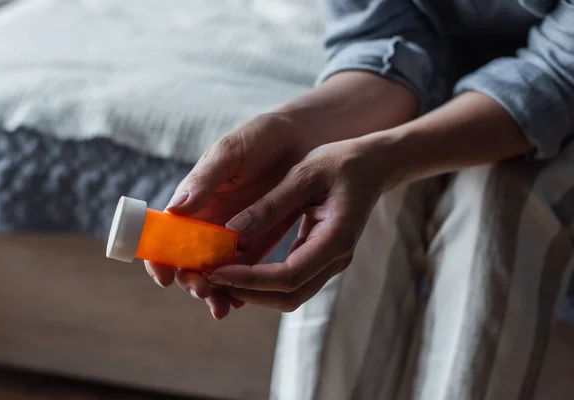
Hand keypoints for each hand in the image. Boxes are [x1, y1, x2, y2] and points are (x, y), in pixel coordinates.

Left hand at [144, 71, 418, 318]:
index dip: (250, 279)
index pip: (289, 275)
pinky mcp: (319, 257)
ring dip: (251, 290)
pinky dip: (261, 280)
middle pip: (288, 295)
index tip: (216, 271)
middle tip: (207, 279)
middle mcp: (335, 258)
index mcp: (336, 238)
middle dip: (246, 291)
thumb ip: (272, 203)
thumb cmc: (342, 162)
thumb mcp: (306, 174)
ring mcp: (329, 261)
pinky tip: (236, 267)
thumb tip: (234, 229)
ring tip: (215, 276)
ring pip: (289, 293)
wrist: (373, 165)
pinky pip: (289, 280)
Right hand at [145, 112, 314, 318]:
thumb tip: (174, 209)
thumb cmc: (260, 137)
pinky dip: (242, 286)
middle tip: (203, 291)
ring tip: (223, 306)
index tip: (163, 276)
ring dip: (216, 290)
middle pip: (191, 259)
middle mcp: (210, 219)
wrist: (302, 138)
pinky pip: (246, 268)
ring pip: (218, 269)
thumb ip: (205, 179)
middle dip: (192, 280)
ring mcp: (234, 232)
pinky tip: (245, 299)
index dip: (160, 257)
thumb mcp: (231, 153)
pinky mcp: (260, 239)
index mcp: (195, 199)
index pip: (167, 234)